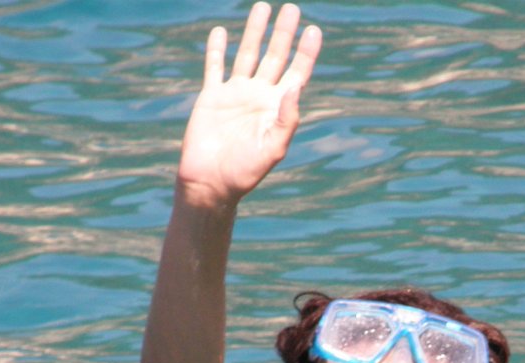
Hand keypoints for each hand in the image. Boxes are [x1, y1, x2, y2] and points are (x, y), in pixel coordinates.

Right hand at [177, 2, 321, 207]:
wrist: (211, 183)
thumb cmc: (245, 172)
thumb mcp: (273, 148)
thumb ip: (286, 119)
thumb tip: (295, 87)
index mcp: (276, 109)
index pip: (296, 74)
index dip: (305, 53)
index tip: (314, 30)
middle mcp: (258, 97)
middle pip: (274, 57)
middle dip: (283, 33)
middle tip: (291, 8)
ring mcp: (235, 95)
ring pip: (247, 55)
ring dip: (255, 32)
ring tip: (262, 7)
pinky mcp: (212, 97)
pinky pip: (215, 68)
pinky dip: (217, 50)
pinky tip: (221, 32)